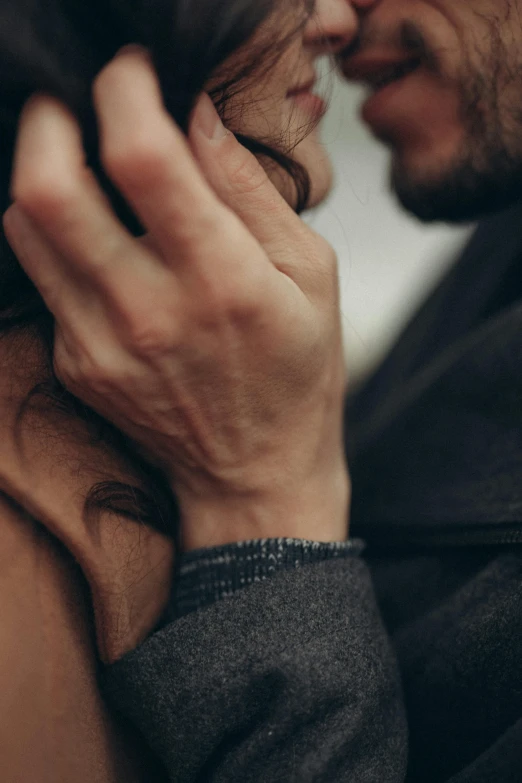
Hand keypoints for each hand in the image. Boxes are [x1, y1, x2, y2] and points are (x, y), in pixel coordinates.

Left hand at [3, 48, 349, 549]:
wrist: (253, 473)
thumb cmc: (296, 374)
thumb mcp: (311, 273)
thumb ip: (251, 189)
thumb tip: (198, 114)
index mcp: (222, 282)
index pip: (143, 158)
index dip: (125, 91)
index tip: (133, 74)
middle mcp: (148, 313)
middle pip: (49, 189)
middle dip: (48, 120)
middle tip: (74, 108)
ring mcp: (99, 344)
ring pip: (25, 228)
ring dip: (41, 175)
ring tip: (82, 167)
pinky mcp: (76, 363)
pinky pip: (40, 276)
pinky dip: (56, 236)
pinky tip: (97, 237)